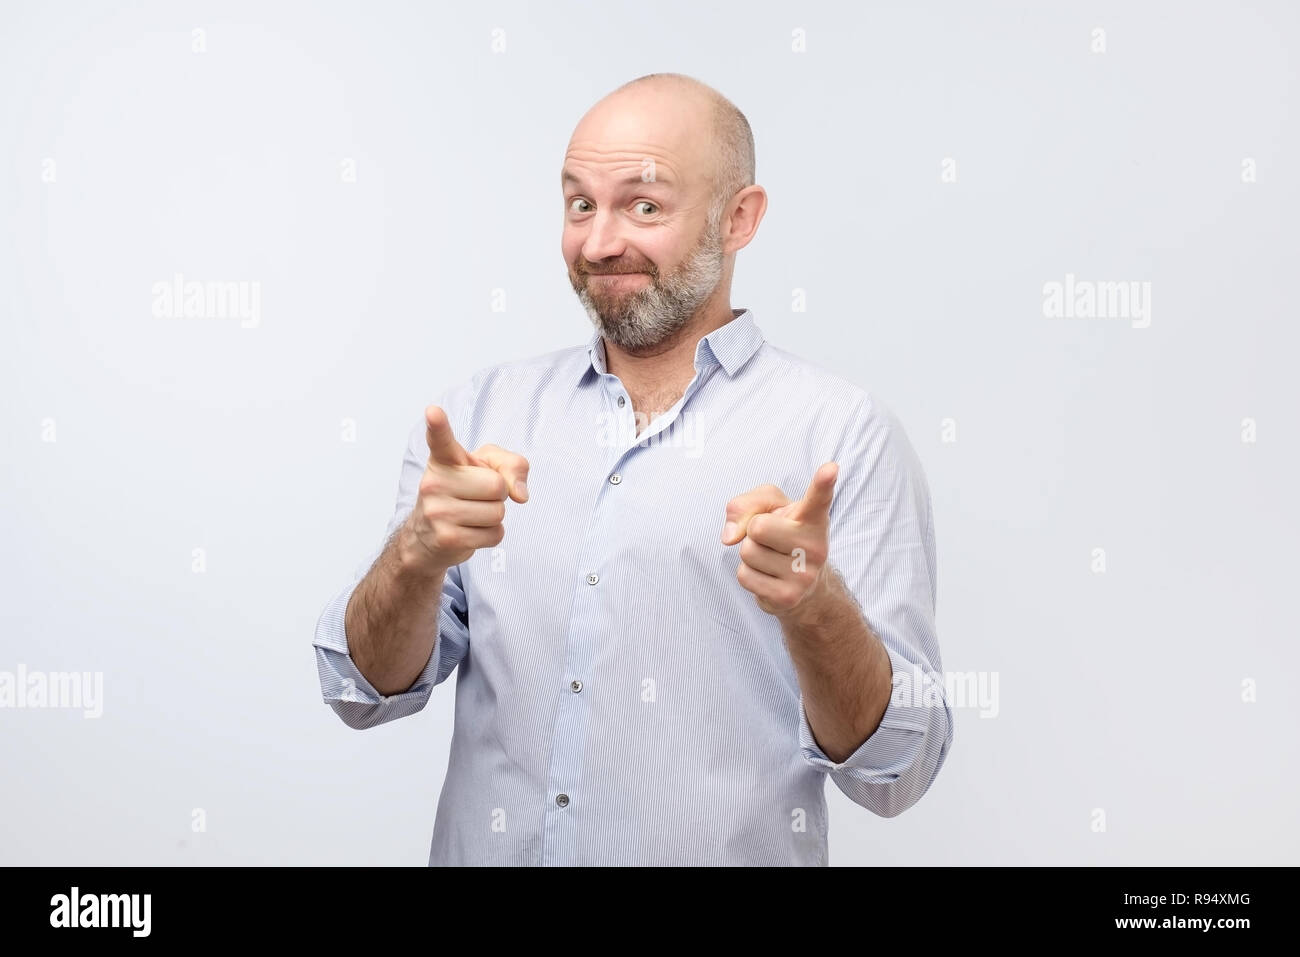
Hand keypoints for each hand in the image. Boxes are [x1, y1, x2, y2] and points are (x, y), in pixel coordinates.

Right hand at [397, 404, 529, 575]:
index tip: (433, 412)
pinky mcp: (447, 538)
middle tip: (477, 497)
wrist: (429, 536)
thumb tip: (520, 494)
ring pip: (497, 513)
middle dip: (498, 494)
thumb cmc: (464, 493)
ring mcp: (437, 511)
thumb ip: (512, 466)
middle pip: (496, 485)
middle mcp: (435, 482)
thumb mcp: (487, 468)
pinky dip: (491, 535)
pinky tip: (470, 531)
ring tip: (471, 515)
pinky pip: (494, 534)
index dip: (438, 425)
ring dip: (494, 517)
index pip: (440, 440)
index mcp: (444, 460)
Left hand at [721, 462, 837, 617]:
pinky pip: (744, 576)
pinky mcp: (788, 597)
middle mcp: (816, 545)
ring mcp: (804, 574)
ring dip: (750, 554)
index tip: (831, 468)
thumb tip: (730, 537)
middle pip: (757, 527)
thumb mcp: (766, 508)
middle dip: (753, 532)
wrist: (802, 586)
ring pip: (748, 552)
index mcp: (813, 517)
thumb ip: (745, 505)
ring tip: (771, 558)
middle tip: (771, 540)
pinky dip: (747, 574)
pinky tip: (767, 576)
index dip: (823, 483)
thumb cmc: (781, 535)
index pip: (818, 498)